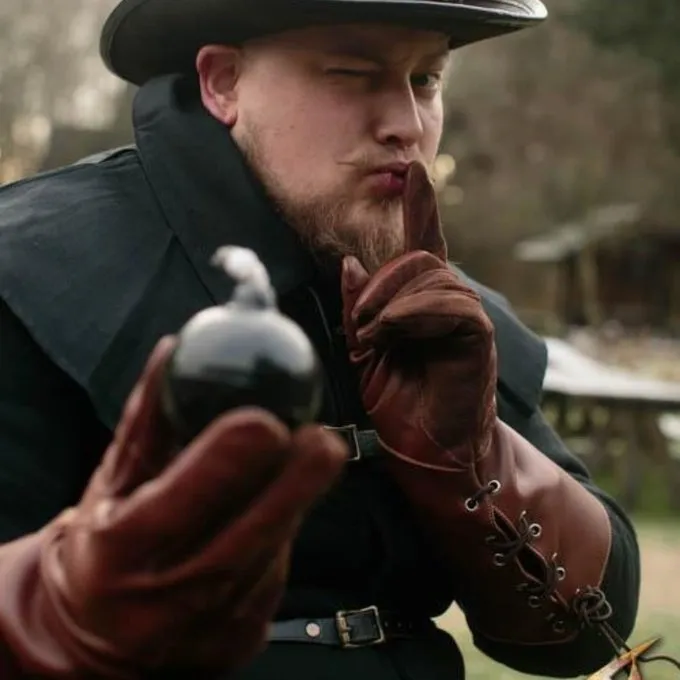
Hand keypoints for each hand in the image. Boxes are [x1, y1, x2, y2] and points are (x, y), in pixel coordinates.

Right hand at [0, 338, 346, 677]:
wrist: (96, 638)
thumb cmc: (105, 542)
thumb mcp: (113, 482)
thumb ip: (146, 418)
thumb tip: (174, 349)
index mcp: (121, 552)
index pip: (181, 502)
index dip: (227, 462)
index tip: (269, 420)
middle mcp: (164, 600)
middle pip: (247, 539)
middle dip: (296, 484)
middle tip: (324, 438)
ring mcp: (207, 630)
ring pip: (271, 555)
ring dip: (293, 503)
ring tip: (306, 459)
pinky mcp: (240, 641)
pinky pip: (274, 576)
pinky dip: (281, 536)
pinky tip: (275, 510)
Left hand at [340, 161, 496, 467]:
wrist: (426, 451)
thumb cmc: (397, 403)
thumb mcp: (363, 351)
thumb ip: (358, 309)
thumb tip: (351, 263)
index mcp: (421, 303)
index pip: (425, 243)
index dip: (422, 206)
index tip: (415, 168)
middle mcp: (449, 302)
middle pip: (419, 258)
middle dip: (381, 284)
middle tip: (362, 323)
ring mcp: (467, 318)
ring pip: (433, 276)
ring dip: (392, 304)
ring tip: (374, 339)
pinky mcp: (478, 338)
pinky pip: (450, 304)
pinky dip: (411, 315)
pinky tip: (391, 337)